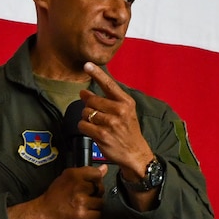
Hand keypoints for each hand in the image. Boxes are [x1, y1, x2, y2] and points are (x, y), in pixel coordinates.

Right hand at [9, 166, 106, 218]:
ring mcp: (81, 203)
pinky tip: (84, 214)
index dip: (97, 180)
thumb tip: (104, 168)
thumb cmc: (54, 197)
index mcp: (73, 175)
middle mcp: (78, 188)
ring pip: (100, 203)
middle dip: (95, 194)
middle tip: (85, 197)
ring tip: (83, 206)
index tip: (92, 185)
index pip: (97, 174)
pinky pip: (97, 216)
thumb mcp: (67, 178)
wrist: (42, 214)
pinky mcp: (82, 217)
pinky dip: (92, 216)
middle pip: (100, 189)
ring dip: (94, 206)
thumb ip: (86, 173)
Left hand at [77, 62, 154, 181]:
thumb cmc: (128, 131)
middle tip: (94, 112)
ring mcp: (111, 123)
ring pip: (86, 112)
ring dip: (86, 117)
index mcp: (126, 102)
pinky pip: (83, 125)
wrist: (135, 153)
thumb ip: (108, 100)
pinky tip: (92, 130)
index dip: (96, 74)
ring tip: (96, 123)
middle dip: (88, 106)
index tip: (87, 64)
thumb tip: (84, 92)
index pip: (109, 84)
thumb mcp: (126, 112)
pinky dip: (84, 127)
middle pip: (92, 100)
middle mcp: (120, 111)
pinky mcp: (102, 135)